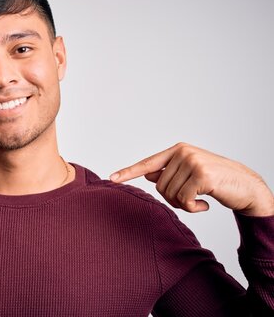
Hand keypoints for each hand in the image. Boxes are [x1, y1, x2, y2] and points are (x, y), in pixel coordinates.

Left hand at [110, 142, 273, 215]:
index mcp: (178, 150)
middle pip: (159, 186)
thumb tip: (147, 174)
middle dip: (173, 198)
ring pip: (170, 194)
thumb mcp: (191, 174)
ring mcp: (192, 161)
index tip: (112, 178)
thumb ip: (169, 172)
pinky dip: (193, 208)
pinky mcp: (201, 175)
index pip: (148, 163)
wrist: (247, 187)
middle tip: (192, 197)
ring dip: (184, 204)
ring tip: (200, 199)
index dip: (128, 172)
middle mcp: (183, 152)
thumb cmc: (217, 181)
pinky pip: (183, 200)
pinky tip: (205, 204)